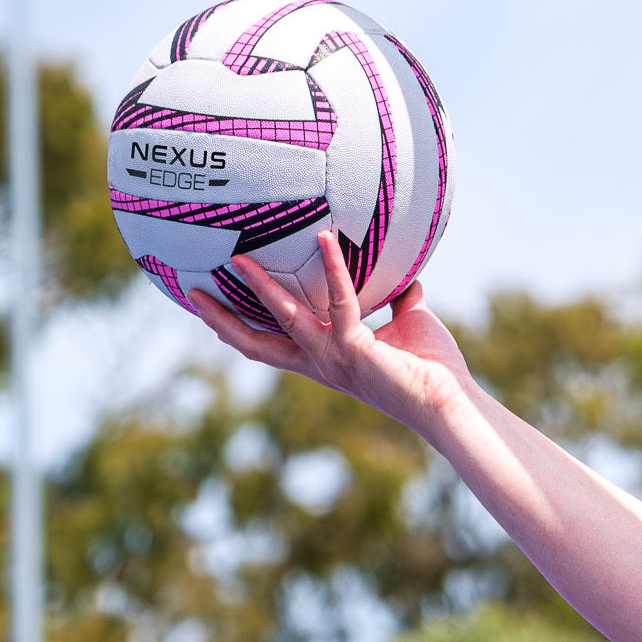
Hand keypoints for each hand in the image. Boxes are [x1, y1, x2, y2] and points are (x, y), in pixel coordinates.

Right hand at [189, 230, 476, 440]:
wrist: (450, 401)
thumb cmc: (433, 369)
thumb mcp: (408, 325)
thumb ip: (399, 302)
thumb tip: (407, 277)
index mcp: (326, 361)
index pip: (271, 345)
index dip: (239, 329)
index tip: (211, 311)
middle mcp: (321, 363)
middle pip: (257, 342)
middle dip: (223, 319)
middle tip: (191, 292)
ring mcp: (333, 358)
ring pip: (284, 319)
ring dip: (260, 288)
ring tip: (239, 259)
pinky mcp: (354, 350)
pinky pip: (337, 302)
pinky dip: (331, 269)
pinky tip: (325, 240)